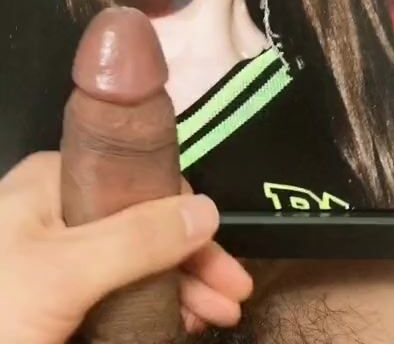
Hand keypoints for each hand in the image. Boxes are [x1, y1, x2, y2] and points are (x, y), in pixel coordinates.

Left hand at [0, 151, 251, 343]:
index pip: (141, 184)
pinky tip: (175, 321)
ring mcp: (55, 251)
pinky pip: (112, 285)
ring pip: (132, 257)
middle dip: (191, 263)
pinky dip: (147, 303)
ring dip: (177, 286)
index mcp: (55, 180)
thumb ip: (136, 237)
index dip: (189, 222)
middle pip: (143, 223)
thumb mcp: (63, 270)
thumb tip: (209, 211)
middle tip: (232, 300)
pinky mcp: (52, 290)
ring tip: (212, 319)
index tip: (224, 268)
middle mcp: (59, 207)